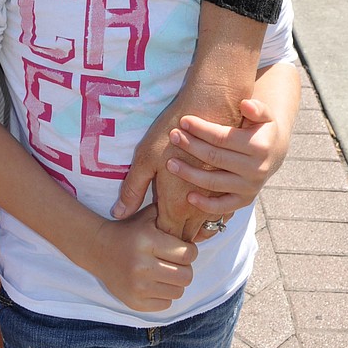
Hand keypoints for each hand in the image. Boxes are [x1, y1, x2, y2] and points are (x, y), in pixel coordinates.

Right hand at [91, 205, 195, 311]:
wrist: (99, 249)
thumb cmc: (129, 232)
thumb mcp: (148, 216)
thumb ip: (170, 215)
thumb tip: (194, 218)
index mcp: (147, 241)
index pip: (187, 254)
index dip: (190, 250)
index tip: (183, 248)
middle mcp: (142, 265)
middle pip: (186, 276)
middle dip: (185, 268)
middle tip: (176, 262)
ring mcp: (138, 287)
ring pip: (178, 292)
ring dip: (175, 282)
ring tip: (164, 272)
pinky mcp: (135, 302)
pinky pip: (166, 304)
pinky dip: (164, 295)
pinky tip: (154, 283)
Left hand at [112, 78, 246, 240]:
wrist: (212, 109)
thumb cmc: (172, 131)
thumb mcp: (145, 158)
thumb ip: (132, 189)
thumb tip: (118, 214)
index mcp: (177, 205)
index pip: (167, 237)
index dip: (156, 239)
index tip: (146, 236)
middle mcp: (200, 207)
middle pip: (187, 236)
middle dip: (174, 238)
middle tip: (159, 234)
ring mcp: (217, 198)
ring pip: (207, 227)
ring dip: (194, 229)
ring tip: (178, 225)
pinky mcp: (228, 185)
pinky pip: (222, 212)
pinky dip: (211, 215)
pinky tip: (199, 209)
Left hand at [167, 95, 291, 240]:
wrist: (273, 154)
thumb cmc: (260, 129)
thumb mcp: (264, 115)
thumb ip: (257, 108)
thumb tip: (245, 104)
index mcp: (259, 146)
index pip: (223, 138)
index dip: (201, 129)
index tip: (183, 120)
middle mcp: (256, 169)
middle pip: (215, 158)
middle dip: (191, 147)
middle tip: (173, 136)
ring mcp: (250, 187)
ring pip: (214, 183)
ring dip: (190, 174)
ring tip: (170, 163)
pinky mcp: (244, 201)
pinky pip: (223, 206)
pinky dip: (206, 205)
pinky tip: (188, 197)